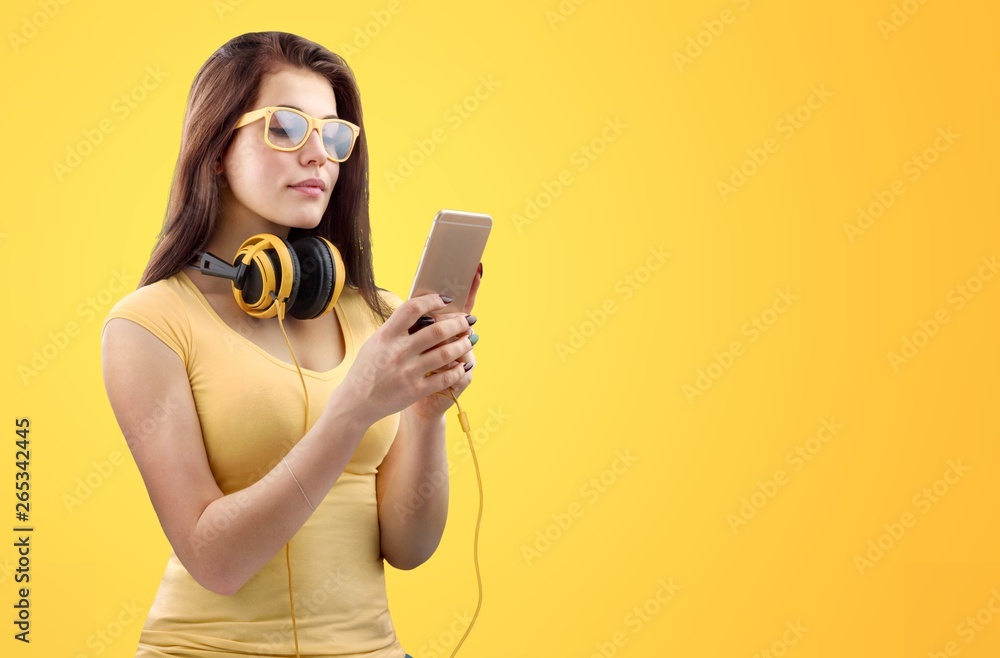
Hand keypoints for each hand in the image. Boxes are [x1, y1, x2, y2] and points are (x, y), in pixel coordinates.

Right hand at [340, 293, 474, 426]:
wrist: (356, 402)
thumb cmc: (367, 369)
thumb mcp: (376, 342)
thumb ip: (396, 329)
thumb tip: (422, 311)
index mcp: (386, 336)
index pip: (412, 309)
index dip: (432, 301)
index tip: (446, 300)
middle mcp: (398, 352)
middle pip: (437, 331)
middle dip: (458, 323)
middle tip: (469, 320)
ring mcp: (407, 372)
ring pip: (445, 354)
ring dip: (462, 345)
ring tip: (470, 339)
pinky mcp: (415, 391)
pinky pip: (444, 378)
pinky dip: (457, 370)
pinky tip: (463, 364)